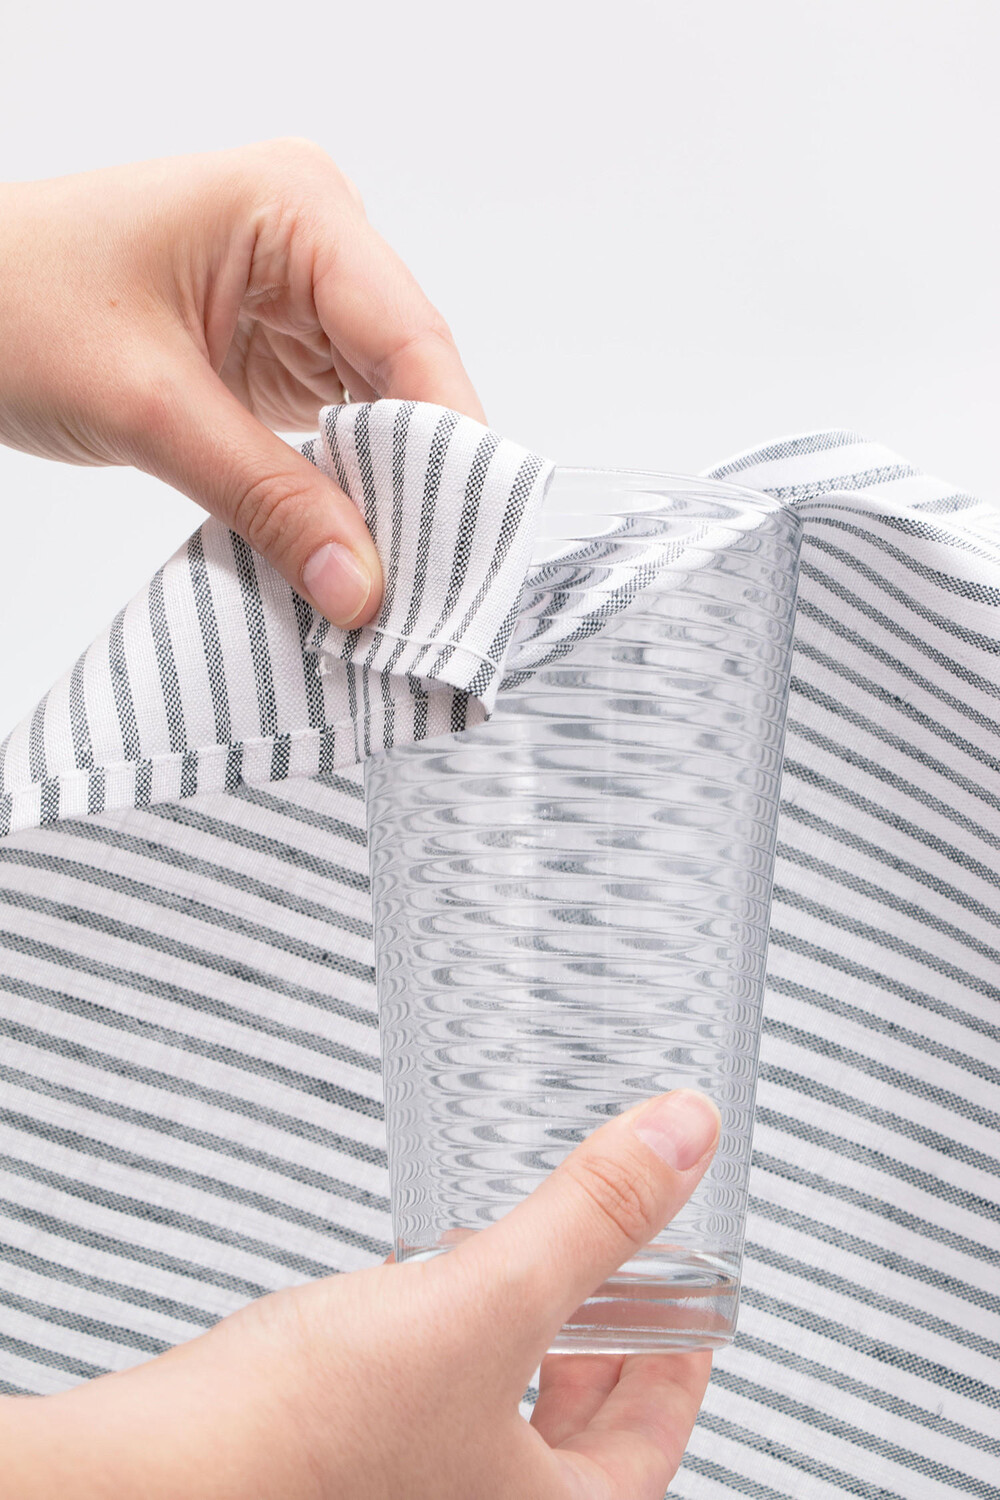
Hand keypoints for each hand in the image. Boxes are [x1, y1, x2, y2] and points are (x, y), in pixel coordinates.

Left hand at [0, 138, 484, 627]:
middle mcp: (315, 240)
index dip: (450, 447)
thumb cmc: (14, 302)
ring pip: (382, 407)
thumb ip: (267, 499)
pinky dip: (347, 485)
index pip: (411, 337)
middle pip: (409, 376)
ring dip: (388, 491)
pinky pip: (339, 421)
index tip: (466, 551)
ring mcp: (299, 293)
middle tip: (436, 587)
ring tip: (401, 578)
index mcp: (296, 207)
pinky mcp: (278, 342)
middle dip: (423, 480)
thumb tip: (365, 587)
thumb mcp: (149, 408)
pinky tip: (353, 543)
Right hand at [0, 1089, 719, 1498]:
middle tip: (615, 1275)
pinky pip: (431, 1406)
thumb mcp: (487, 1304)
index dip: (685, 1363)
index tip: (695, 1306)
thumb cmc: (308, 1438)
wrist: (157, 1474)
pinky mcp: (352, 1467)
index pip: (654, 1445)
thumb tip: (684, 1136)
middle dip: (604, 1345)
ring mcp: (415, 1493)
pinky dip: (447, 1346)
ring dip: (523, 1341)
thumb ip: (592, 1218)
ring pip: (502, 1420)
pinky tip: (422, 1291)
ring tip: (523, 1263)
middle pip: (582, 1440)